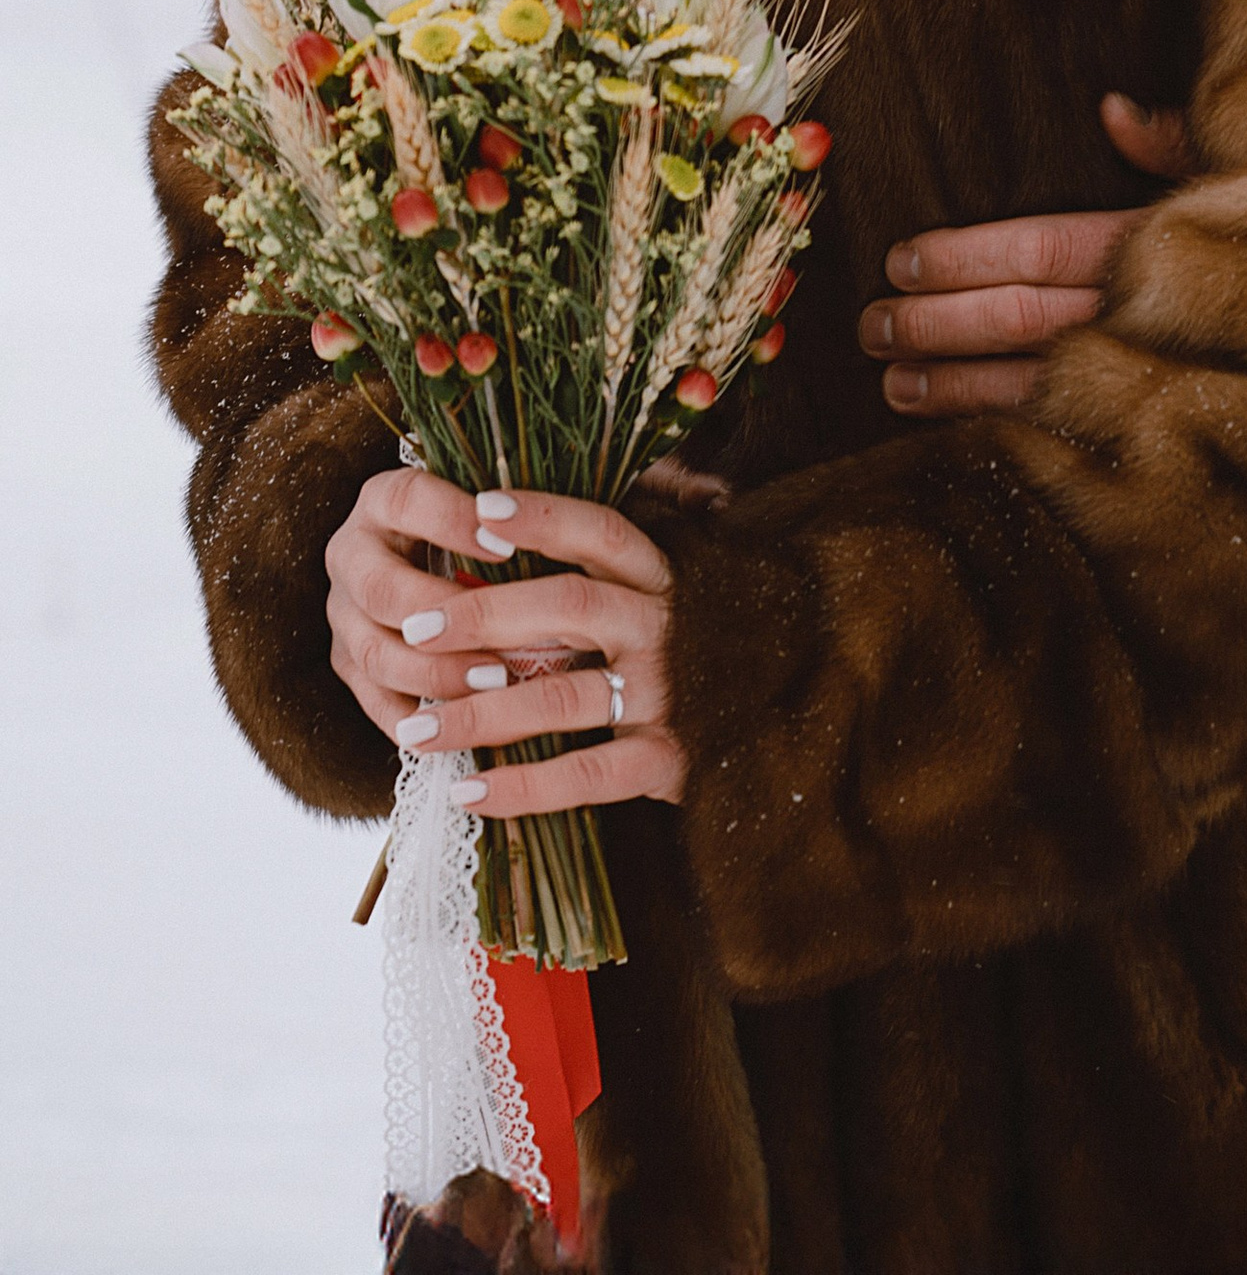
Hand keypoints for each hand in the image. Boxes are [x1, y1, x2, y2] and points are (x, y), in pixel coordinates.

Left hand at [324, 464, 685, 811]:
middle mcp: (665, 627)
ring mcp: (668, 695)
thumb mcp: (671, 583)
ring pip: (561, 699)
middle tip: (416, 628)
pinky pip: (584, 776)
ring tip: (415, 727)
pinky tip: (465, 791)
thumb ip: (621, 550)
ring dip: (480, 716)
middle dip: (485, 616)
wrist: (780, 710)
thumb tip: (549, 506)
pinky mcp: (668, 761)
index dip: (543, 516)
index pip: (601, 532)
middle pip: (569, 608)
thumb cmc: (696, 640)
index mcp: (663, 576)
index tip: (479, 508)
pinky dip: (521, 788)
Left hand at [857, 93, 1189, 415]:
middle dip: (936, 324)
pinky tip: (959, 435)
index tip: (900, 260)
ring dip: (954, 387)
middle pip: (1019, 320)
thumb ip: (1173, 140)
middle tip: (871, 325)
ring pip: (1031, 386)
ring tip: (891, 384)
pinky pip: (1067, 437)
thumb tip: (1112, 109)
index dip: (963, 257)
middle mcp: (1141, 313)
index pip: (1038, 249)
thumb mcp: (1238, 170)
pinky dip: (1006, 435)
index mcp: (1153, 244)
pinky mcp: (1153, 430)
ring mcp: (1146, 380)